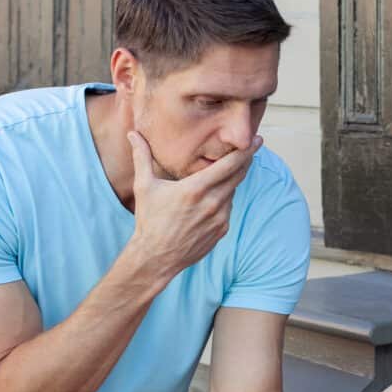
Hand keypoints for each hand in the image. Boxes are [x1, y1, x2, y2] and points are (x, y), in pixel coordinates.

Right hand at [126, 131, 261, 277]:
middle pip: (238, 176)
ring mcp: (220, 219)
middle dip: (245, 161)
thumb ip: (142, 156)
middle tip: (250, 149)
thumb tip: (132, 133)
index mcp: (195, 188)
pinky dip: (223, 200)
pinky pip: (228, 208)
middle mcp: (212, 203)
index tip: (258, 140)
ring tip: (219, 177)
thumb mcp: (144, 186)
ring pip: (232, 192)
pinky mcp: (222, 230)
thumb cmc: (149, 220)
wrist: (156, 257)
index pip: (230, 164)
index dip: (247, 151)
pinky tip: (209, 201)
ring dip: (229, 182)